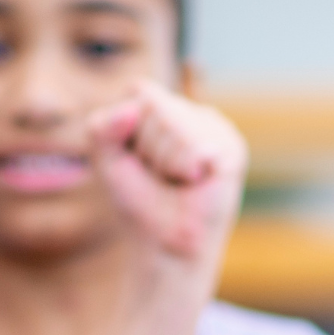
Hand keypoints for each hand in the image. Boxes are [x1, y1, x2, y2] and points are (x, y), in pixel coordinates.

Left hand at [89, 83, 245, 269]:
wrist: (164, 243)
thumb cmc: (140, 202)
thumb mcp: (107, 159)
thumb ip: (102, 127)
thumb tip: (133, 108)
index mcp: (168, 109)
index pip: (139, 91)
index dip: (128, 129)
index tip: (138, 161)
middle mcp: (195, 114)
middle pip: (154, 104)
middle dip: (145, 147)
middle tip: (159, 176)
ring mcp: (216, 129)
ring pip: (173, 122)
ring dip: (163, 161)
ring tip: (175, 181)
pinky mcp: (231, 150)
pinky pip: (194, 144)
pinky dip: (182, 168)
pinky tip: (193, 182)